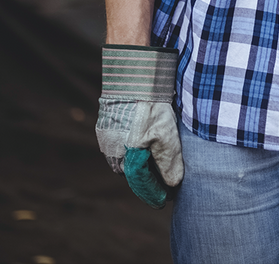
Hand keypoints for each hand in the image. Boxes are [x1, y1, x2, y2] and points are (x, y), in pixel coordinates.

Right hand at [96, 45, 182, 208]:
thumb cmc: (149, 108)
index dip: (155, 192)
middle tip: (164, 185)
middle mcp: (113, 153)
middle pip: (132, 174)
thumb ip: (168, 162)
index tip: (168, 198)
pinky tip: (143, 148)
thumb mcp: (165, 136)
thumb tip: (172, 184)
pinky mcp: (106, 127)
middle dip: (147, 180)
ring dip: (139, 165)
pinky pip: (119, 146)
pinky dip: (132, 151)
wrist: (131, 80)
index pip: (142, 184)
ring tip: (155, 169)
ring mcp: (108, 140)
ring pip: (125, 160)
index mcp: (126, 159)